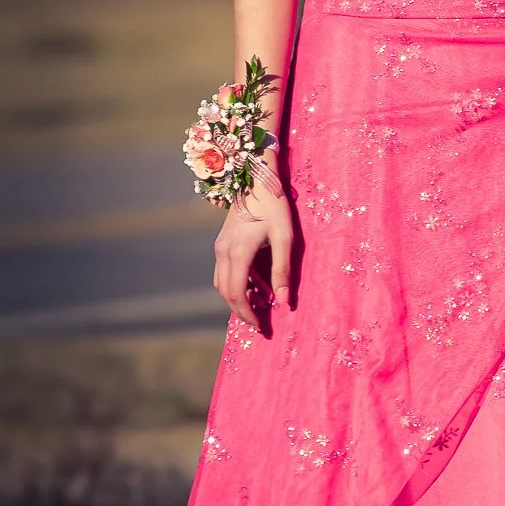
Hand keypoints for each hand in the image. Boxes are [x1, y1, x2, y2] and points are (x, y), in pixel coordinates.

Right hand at [213, 178, 296, 330]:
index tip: (262, 326)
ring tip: (261, 305)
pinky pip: (225, 271)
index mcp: (238, 252)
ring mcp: (219, 247)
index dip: (247, 314)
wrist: (256, 179)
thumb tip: (284, 301)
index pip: (237, 294)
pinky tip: (256, 286)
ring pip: (222, 284)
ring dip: (239, 298)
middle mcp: (223, 252)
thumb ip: (282, 270)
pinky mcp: (221, 243)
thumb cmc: (275, 206)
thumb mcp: (285, 238)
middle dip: (242, 311)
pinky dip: (237, 284)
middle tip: (261, 324)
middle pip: (226, 293)